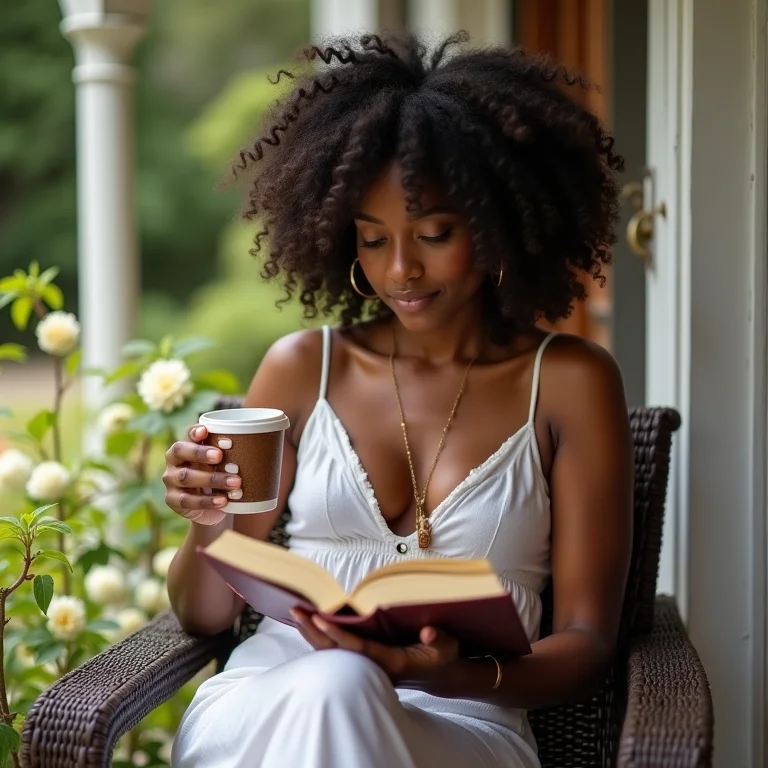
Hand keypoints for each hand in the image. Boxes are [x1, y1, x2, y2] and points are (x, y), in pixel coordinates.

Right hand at [162, 424, 240, 524]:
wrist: (212, 509)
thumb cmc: (221, 477)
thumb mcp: (225, 465)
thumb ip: (233, 454)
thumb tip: (267, 443)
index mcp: (186, 446)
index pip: (187, 434)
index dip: (194, 431)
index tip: (205, 431)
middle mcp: (174, 461)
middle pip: (180, 451)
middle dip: (200, 453)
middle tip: (220, 456)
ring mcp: (171, 481)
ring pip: (186, 477)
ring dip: (212, 479)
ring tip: (236, 482)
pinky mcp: (173, 500)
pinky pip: (188, 500)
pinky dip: (208, 501)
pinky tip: (223, 501)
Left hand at [290, 608, 459, 687]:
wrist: (438, 675)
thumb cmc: (442, 657)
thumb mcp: (448, 648)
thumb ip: (439, 639)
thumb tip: (428, 631)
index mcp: (391, 662)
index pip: (358, 648)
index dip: (338, 634)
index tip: (320, 619)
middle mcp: (374, 666)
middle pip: (337, 653)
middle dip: (315, 632)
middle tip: (297, 610)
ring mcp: (367, 665)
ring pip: (334, 652)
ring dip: (314, 634)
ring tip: (296, 613)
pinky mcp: (365, 659)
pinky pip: (338, 650)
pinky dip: (321, 637)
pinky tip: (310, 622)